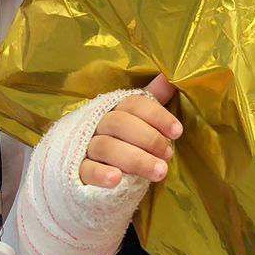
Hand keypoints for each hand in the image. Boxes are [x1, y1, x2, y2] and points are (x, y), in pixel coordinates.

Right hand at [79, 76, 181, 190]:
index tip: (177, 132)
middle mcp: (98, 123)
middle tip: (168, 155)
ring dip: (136, 159)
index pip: (134, 104)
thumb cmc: (120, 138)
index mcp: (114, 108)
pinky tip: (116, 179)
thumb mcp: (136, 117)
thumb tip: (170, 75)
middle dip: (149, 138)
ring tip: (160, 172)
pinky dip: (101, 174)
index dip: (157, 116)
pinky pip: (86, 170)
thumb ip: (153, 97)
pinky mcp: (77, 171)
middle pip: (120, 123)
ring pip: (106, 147)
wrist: (85, 164)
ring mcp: (85, 146)